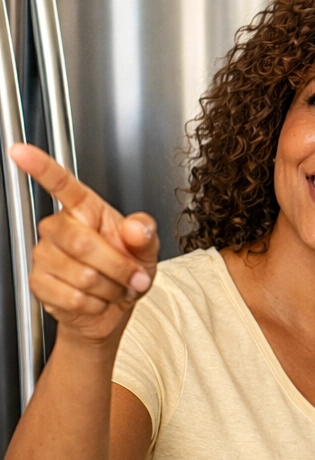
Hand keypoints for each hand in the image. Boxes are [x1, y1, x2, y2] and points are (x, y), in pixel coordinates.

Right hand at [10, 143, 159, 343]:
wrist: (113, 307)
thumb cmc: (127, 271)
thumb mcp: (146, 249)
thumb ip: (145, 234)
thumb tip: (136, 227)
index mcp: (85, 210)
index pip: (62, 184)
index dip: (41, 167)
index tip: (22, 152)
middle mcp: (59, 228)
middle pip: (83, 244)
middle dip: (118, 267)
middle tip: (134, 277)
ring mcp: (45, 255)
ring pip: (82, 275)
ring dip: (110, 289)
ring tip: (115, 287)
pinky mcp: (39, 282)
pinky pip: (72, 297)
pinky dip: (96, 304)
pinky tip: (97, 299)